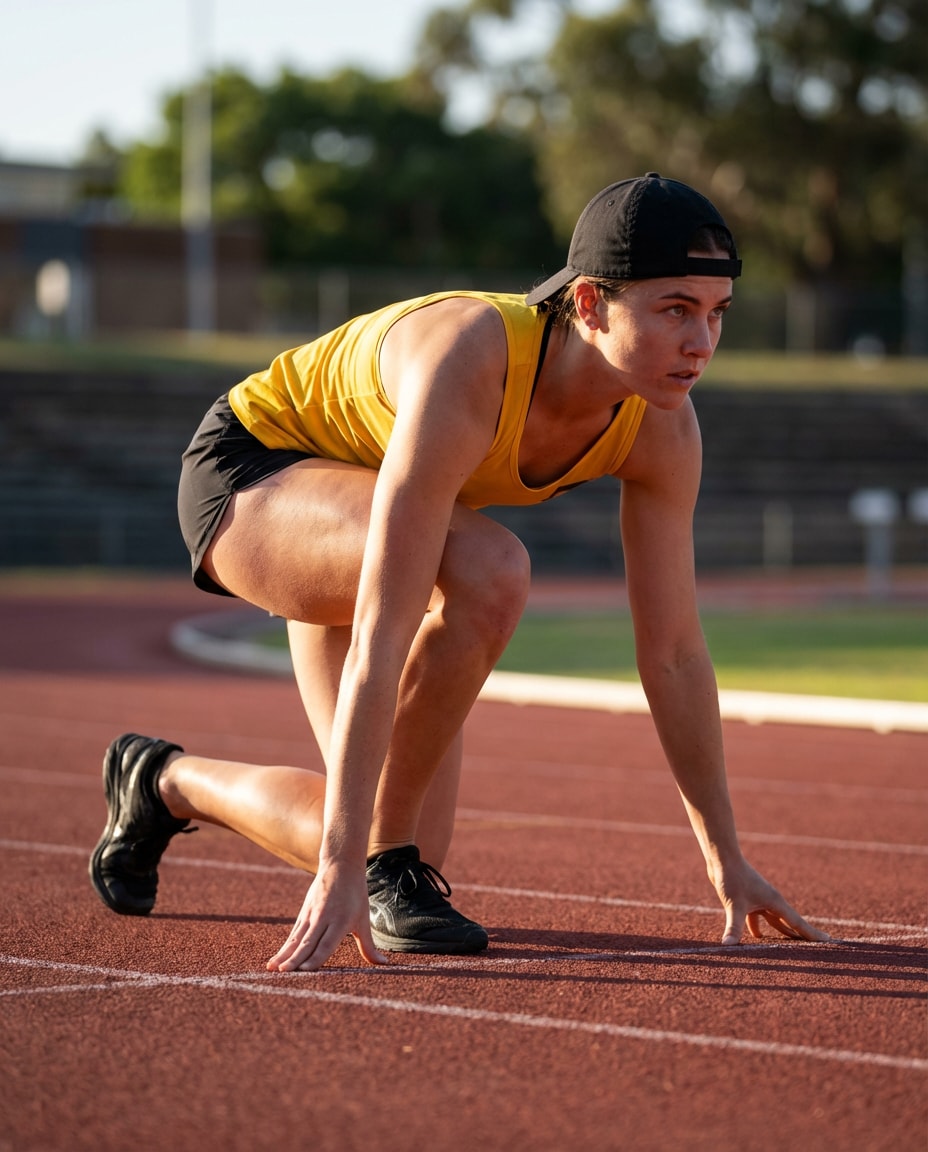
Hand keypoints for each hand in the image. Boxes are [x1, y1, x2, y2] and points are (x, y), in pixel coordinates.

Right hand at [266, 859, 388, 971]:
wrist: (340, 865)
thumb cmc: (356, 895)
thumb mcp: (364, 920)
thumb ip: (369, 945)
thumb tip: (383, 963)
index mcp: (341, 921)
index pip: (326, 943)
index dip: (316, 957)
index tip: (306, 970)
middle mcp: (324, 918)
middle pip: (308, 942)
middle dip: (295, 959)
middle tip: (284, 973)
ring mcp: (311, 915)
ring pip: (296, 938)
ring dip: (284, 955)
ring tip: (273, 969)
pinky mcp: (303, 913)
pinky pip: (293, 934)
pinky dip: (284, 947)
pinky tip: (275, 960)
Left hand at [710, 857, 831, 944]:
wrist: (722, 859)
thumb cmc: (732, 878)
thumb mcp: (735, 905)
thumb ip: (734, 926)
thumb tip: (728, 945)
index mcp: (775, 902)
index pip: (798, 923)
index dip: (813, 934)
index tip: (830, 941)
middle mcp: (771, 902)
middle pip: (791, 923)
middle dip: (802, 936)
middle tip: (818, 948)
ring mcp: (760, 900)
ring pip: (775, 921)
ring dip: (781, 933)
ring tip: (791, 948)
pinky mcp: (749, 900)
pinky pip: (758, 917)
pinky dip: (759, 928)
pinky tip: (757, 937)